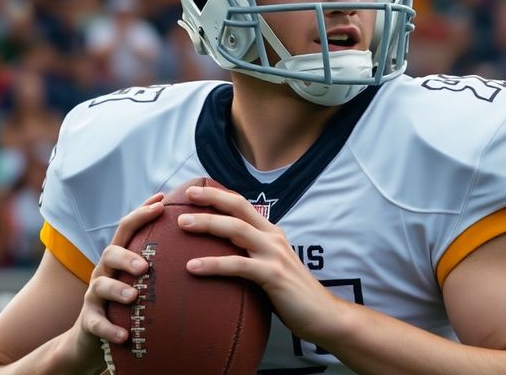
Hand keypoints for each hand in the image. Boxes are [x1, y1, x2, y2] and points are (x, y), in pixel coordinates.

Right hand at [69, 193, 164, 359]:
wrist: (94, 337)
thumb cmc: (128, 302)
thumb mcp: (142, 279)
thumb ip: (162, 262)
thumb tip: (203, 248)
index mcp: (120, 258)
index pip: (127, 229)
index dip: (141, 214)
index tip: (161, 202)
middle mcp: (105, 272)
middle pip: (110, 253)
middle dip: (127, 256)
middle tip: (145, 265)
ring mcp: (95, 296)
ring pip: (100, 286)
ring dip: (117, 290)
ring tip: (134, 296)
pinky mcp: (90, 322)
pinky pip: (96, 324)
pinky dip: (109, 329)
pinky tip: (124, 335)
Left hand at [178, 186, 346, 344]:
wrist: (323, 315)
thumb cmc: (292, 296)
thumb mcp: (270, 268)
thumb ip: (251, 257)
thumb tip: (221, 258)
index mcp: (271, 234)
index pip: (243, 205)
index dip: (220, 195)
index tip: (195, 190)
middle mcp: (273, 237)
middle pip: (238, 208)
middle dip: (211, 198)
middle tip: (187, 194)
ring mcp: (274, 254)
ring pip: (236, 230)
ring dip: (207, 224)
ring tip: (182, 223)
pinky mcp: (273, 275)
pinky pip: (238, 266)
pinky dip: (213, 264)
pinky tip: (192, 267)